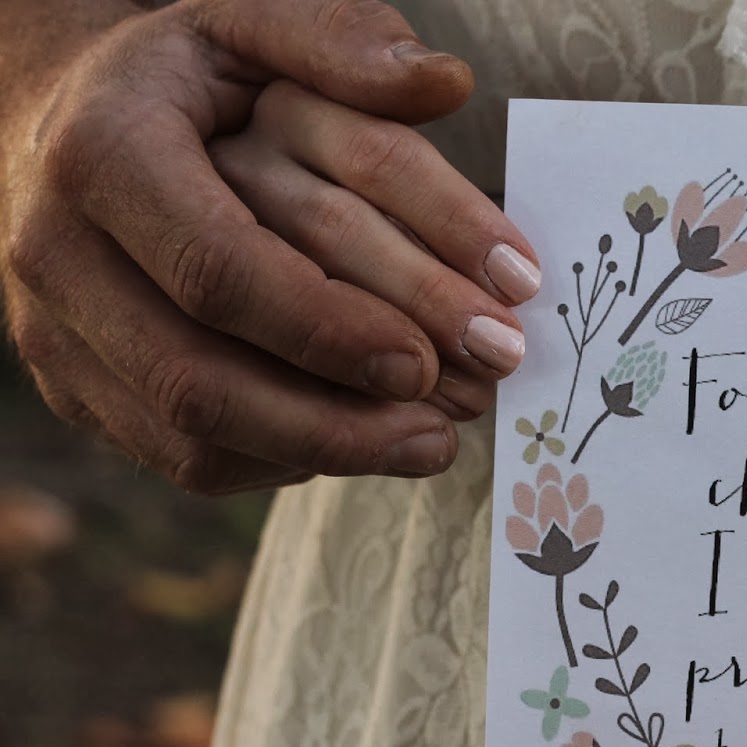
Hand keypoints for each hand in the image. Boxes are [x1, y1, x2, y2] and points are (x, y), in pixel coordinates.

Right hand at [0, 0, 540, 492]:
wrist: (67, 118)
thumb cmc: (185, 77)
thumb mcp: (250, 24)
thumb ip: (343, 41)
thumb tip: (446, 83)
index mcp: (103, 155)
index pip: (219, 270)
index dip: (327, 328)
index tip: (427, 359)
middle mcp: (57, 254)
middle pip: (199, 381)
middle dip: (337, 418)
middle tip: (447, 427)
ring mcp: (58, 333)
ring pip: (191, 437)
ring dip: (324, 454)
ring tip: (430, 444)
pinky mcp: (79, 389)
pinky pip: (185, 459)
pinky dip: (285, 461)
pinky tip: (362, 440)